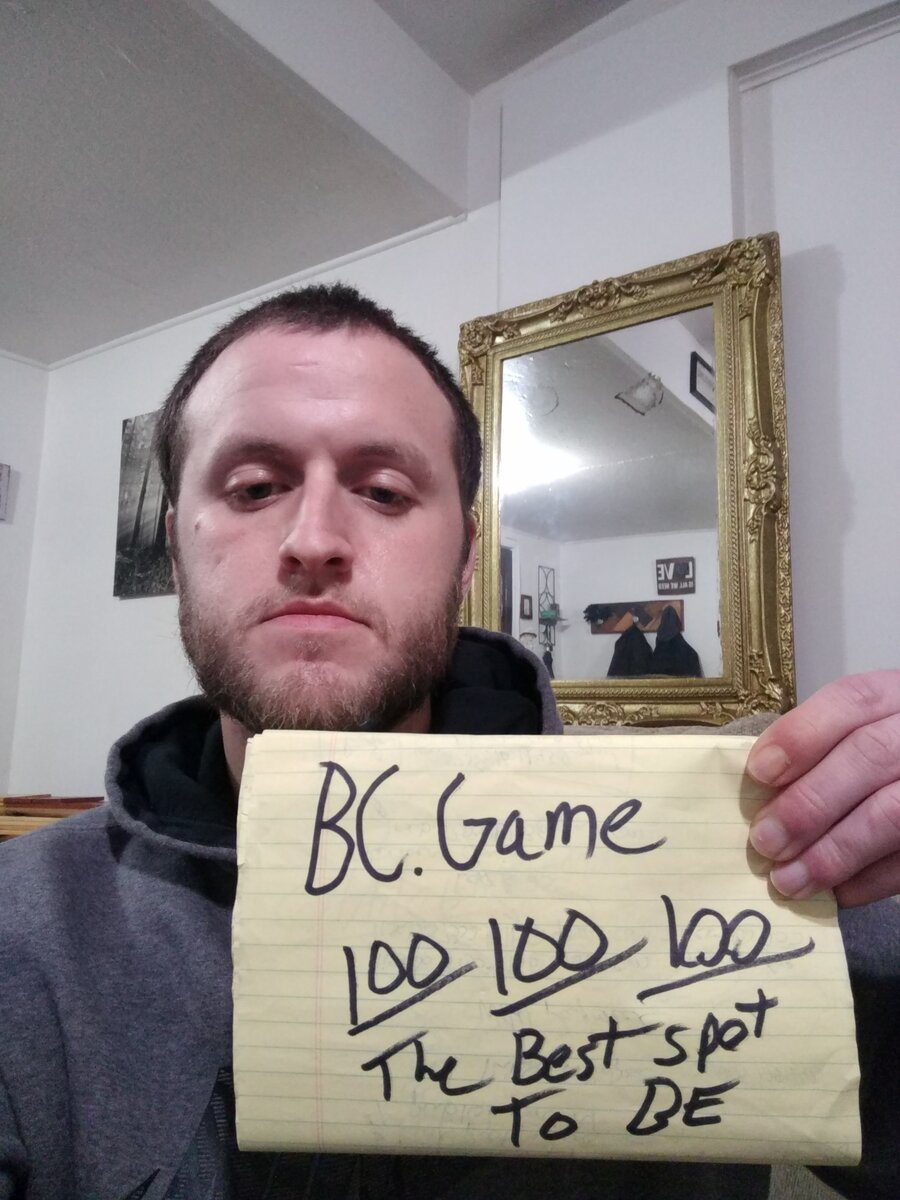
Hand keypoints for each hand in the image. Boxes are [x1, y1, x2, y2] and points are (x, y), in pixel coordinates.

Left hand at [747, 671, 899, 906]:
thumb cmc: (882, 756)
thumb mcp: (860, 730)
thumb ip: (819, 749)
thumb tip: (759, 791)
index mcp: (896, 696)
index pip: (852, 701)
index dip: (802, 736)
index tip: (759, 773)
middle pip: (869, 756)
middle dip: (809, 803)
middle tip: (765, 841)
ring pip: (892, 813)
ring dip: (834, 852)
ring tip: (790, 880)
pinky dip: (871, 880)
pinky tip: (837, 893)